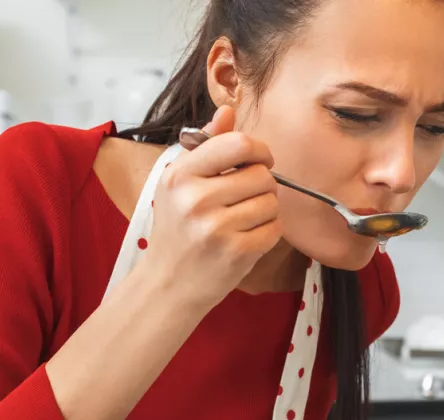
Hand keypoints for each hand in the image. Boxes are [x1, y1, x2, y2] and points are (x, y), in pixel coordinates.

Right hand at [141, 105, 281, 309]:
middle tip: (246, 198)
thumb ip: (205, 145)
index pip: (238, 144)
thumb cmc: (177, 229)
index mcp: (181, 175)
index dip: (258, 149)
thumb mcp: (179, 183)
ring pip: (271, 201)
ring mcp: (216, 228)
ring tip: (243, 219)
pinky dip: (268, 232)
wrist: (168, 283)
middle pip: (261, 174)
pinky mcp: (237, 252)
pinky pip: (274, 228)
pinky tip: (247, 237)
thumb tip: (228, 110)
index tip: (258, 160)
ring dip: (266, 209)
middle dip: (262, 184)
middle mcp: (195, 199)